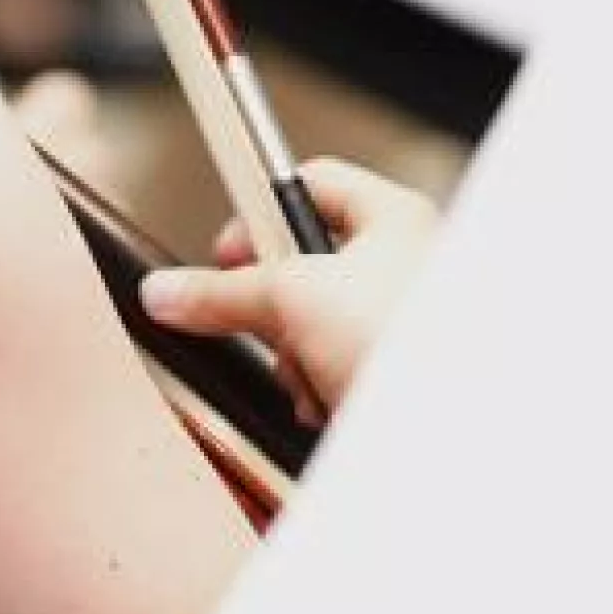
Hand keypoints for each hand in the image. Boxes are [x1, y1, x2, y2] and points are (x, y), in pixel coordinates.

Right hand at [137, 159, 435, 418]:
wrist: (445, 429)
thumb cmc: (406, 343)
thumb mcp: (292, 299)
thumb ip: (222, 292)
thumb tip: (167, 291)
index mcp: (394, 216)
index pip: (307, 184)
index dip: (257, 214)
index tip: (225, 254)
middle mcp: (408, 261)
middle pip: (306, 264)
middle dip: (276, 308)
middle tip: (267, 323)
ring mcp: (404, 321)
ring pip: (319, 326)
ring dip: (299, 357)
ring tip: (311, 374)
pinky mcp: (395, 372)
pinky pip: (339, 369)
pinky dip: (323, 388)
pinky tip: (329, 402)